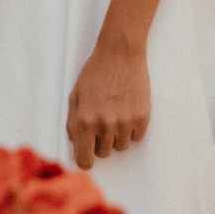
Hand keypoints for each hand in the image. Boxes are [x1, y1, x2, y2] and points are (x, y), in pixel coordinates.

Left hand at [66, 40, 150, 170]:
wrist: (120, 53)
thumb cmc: (95, 73)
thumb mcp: (76, 95)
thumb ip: (72, 123)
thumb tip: (75, 146)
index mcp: (84, 120)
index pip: (84, 160)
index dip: (85, 160)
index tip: (88, 155)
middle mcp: (104, 124)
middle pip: (103, 154)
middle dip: (101, 141)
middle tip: (102, 119)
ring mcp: (125, 122)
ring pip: (120, 147)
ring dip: (117, 134)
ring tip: (116, 111)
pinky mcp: (142, 118)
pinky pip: (136, 137)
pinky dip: (132, 128)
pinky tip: (128, 109)